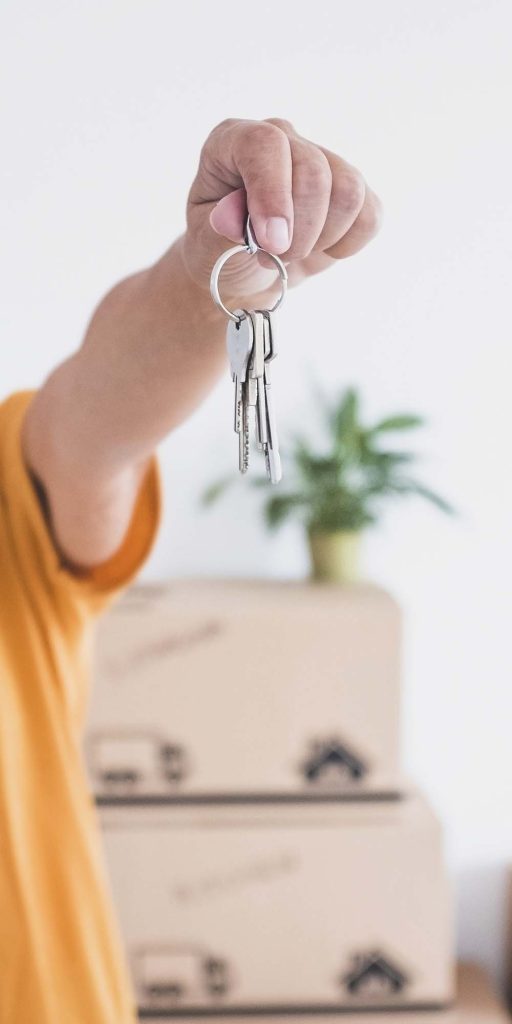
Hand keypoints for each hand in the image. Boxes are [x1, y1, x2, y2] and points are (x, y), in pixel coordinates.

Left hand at [182, 117, 381, 309]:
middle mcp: (281, 140)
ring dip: (322, 238)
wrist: (244, 272)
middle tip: (272, 257)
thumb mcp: (206, 247)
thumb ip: (218, 231)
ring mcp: (320, 159)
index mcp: (234, 142)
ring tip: (292, 254)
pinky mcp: (349, 189)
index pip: (265, 145)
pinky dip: (347, 244)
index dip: (273, 193)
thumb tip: (233, 216)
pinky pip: (369, 214)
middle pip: (314, 172)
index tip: (272, 243)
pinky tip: (320, 249)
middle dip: (299, 231)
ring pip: (349, 192)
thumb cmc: (218, 252)